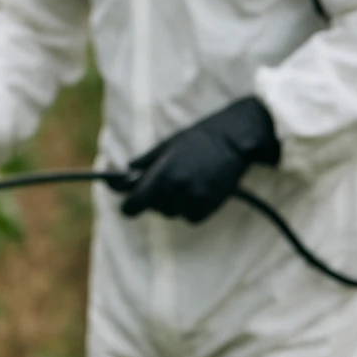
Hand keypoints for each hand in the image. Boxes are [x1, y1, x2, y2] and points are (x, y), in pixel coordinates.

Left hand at [120, 97, 279, 222]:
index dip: (129, 206)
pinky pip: (191, 217)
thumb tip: (123, 175)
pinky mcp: (209, 208)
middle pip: (154, 208)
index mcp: (162, 175)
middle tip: (166, 179)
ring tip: (186, 179)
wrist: (233, 141)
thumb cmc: (196, 139)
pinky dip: (191, 208)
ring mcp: (194, 200)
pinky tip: (199, 188)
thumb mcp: (166, 146)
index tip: (128, 205)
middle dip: (154, 198)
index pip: (134, 205)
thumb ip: (143, 163)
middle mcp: (177, 191)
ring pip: (173, 213)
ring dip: (174, 203)